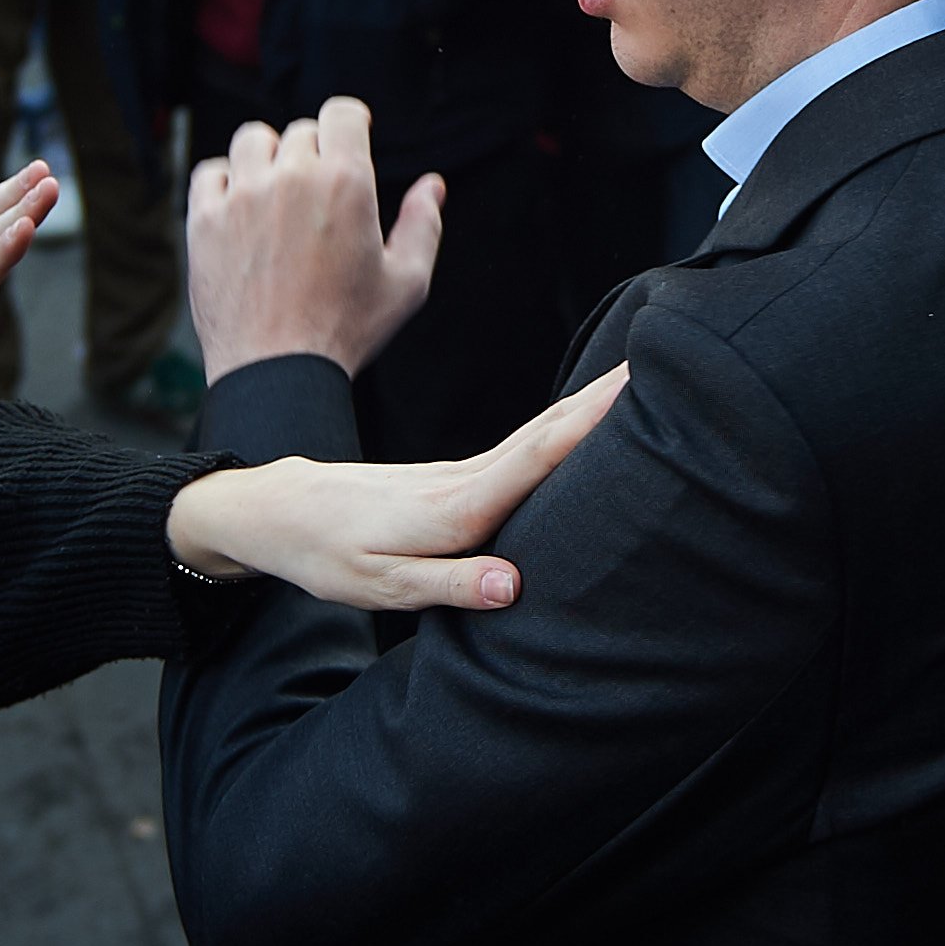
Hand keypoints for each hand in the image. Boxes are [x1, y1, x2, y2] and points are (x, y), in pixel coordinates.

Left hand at [164, 364, 631, 610]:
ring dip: (594, 407)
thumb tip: (514, 585)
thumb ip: (448, 585)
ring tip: (647, 381)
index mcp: (454, 507)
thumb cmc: (324, 555)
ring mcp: (461, 473)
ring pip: (541, 436)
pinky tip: (588, 422)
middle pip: (551, 433)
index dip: (590, 422)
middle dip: (608, 399)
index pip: (537, 457)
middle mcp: (464, 481)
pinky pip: (524, 450)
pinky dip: (564, 429)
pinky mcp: (455, 477)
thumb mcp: (378, 586)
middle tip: (668, 359)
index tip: (638, 383)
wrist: (275, 511)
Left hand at [186, 97, 443, 381]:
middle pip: (300, 132)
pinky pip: (210, 172)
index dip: (349, 122)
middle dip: (314, 154)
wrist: (277, 371)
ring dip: (268, 158)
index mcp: (346, 182)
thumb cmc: (347, 331)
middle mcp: (291, 177)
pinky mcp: (204, 220)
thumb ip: (423, 225)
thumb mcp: (406, 283)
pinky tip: (239, 208)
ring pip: (252, 141)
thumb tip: (433, 184)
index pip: (342, 112)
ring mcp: (243, 196)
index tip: (349, 139)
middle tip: (318, 197)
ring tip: (277, 195)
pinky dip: (224, 182)